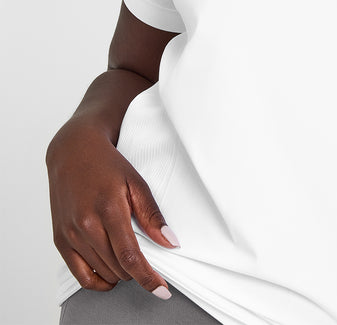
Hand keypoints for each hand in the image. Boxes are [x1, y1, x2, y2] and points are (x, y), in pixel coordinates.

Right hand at [46, 119, 179, 297]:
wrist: (73, 151)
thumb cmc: (108, 164)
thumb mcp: (136, 182)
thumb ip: (152, 214)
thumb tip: (171, 242)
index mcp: (109, 209)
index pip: (130, 256)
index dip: (148, 277)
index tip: (162, 290)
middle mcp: (86, 224)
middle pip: (118, 267)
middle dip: (138, 273)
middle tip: (151, 265)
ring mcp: (70, 234)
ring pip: (102, 272)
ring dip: (122, 274)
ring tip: (132, 260)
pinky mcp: (60, 240)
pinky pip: (81, 275)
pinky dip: (99, 281)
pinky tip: (112, 274)